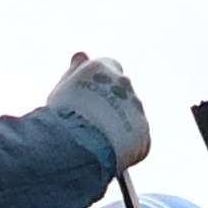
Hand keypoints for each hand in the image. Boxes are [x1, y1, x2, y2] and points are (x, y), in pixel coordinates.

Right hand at [48, 52, 152, 170]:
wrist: (80, 144)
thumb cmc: (64, 115)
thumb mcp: (63, 89)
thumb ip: (75, 71)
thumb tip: (81, 55)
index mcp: (102, 67)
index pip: (108, 66)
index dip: (99, 82)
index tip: (89, 96)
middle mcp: (123, 83)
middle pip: (121, 90)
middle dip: (112, 101)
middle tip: (93, 120)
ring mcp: (135, 107)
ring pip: (130, 113)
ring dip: (119, 122)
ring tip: (99, 140)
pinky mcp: (143, 133)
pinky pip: (137, 138)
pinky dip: (126, 144)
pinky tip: (108, 152)